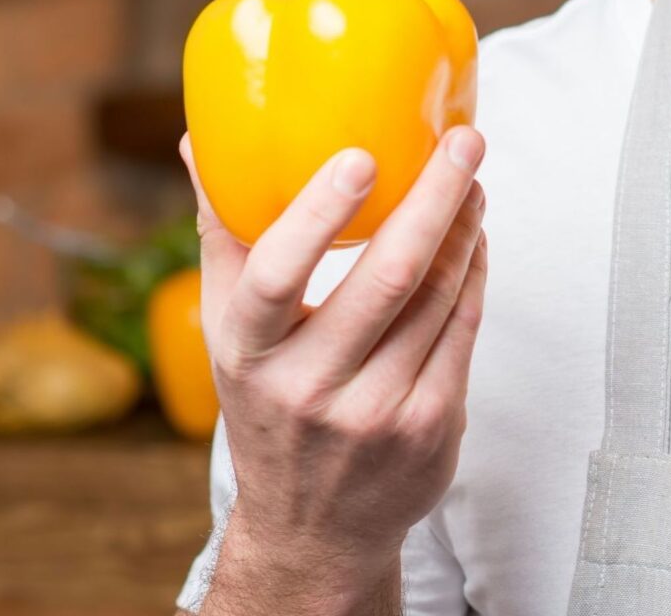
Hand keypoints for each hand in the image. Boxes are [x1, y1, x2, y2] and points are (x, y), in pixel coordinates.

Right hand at [184, 130, 488, 612]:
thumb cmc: (268, 401)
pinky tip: (475, 237)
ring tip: (472, 179)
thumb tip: (196, 142)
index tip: (362, 154)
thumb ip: (223, 236)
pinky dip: (474, 273)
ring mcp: (376, 412)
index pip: (276, 276)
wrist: (312, 529)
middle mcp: (310, 387)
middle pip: (388, 278)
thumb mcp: (228, 332)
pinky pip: (463, 329)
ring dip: (465, 227)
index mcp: (249, 354)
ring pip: (437, 297)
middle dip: (435, 198)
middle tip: (464, 140)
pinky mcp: (430, 425)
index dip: (320, 212)